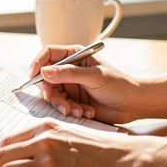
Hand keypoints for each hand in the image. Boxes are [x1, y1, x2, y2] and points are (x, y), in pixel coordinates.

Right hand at [27, 45, 141, 123]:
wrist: (133, 104)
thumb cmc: (118, 84)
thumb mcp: (94, 77)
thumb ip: (69, 74)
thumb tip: (44, 71)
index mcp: (75, 55)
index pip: (49, 54)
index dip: (38, 63)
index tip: (33, 75)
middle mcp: (70, 69)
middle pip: (46, 77)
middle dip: (51, 92)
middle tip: (58, 103)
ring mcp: (71, 86)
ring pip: (53, 95)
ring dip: (63, 105)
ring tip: (79, 111)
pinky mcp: (74, 101)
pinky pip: (62, 106)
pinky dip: (72, 111)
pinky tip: (86, 112)